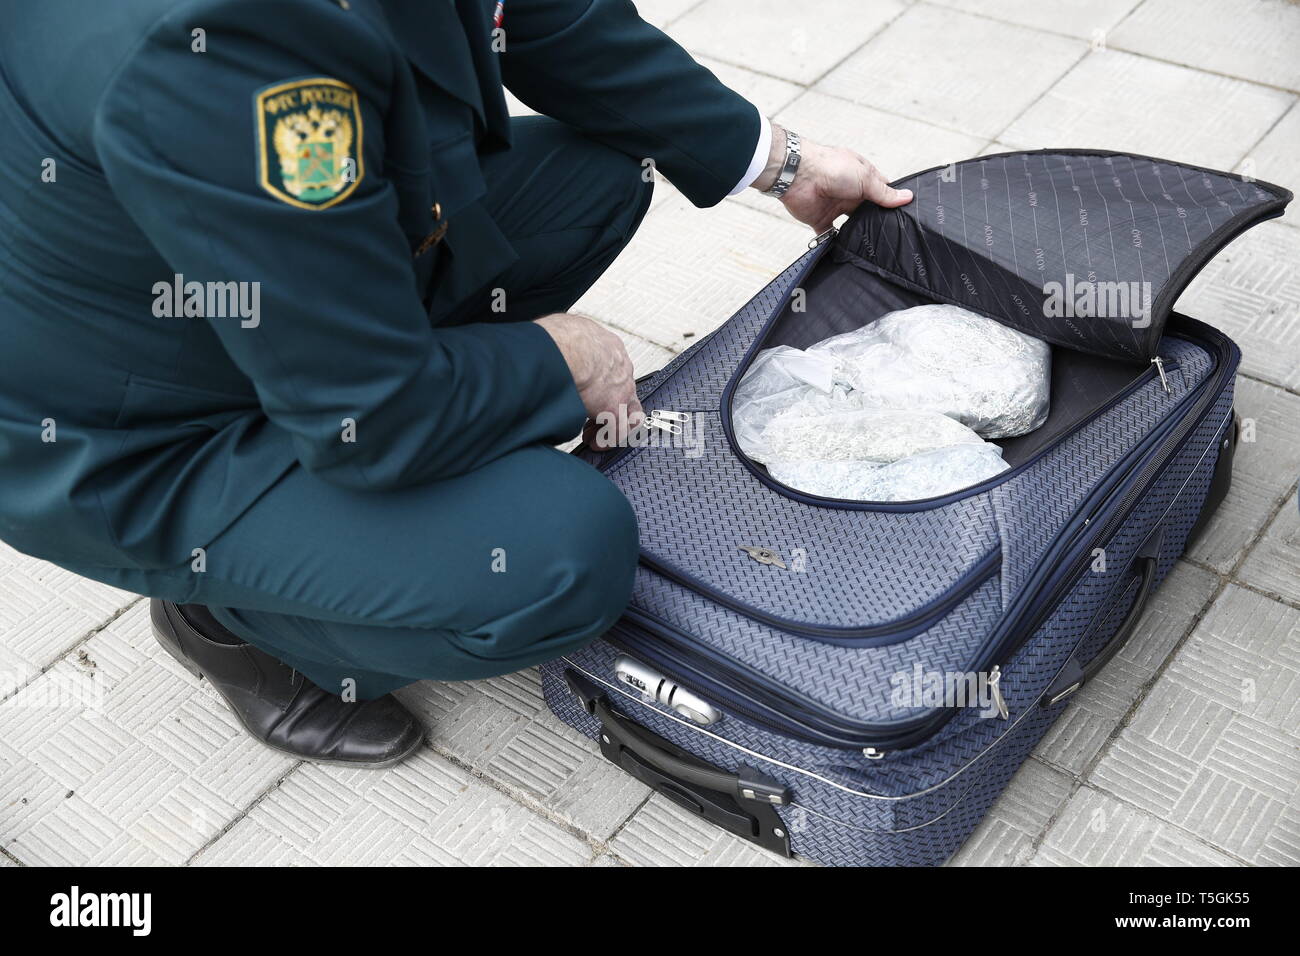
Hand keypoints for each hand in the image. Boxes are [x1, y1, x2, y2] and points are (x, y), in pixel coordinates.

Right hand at [533, 313, 642, 448]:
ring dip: (612, 425)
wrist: (566, 350)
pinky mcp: (614, 409)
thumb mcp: (565, 334)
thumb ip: (565, 346)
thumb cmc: (556, 340)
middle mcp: (620, 366)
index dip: (601, 384)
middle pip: (625, 390)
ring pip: (630, 412)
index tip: (589, 394)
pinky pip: (618, 430)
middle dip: (609, 406)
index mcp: (607, 346)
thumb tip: (549, 351)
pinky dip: (607, 439)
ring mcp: (621, 389)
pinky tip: (595, 443)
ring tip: (592, 434)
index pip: (612, 367)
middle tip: (592, 419)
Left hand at [756, 125, 912, 232]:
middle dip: (875, 221)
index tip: (903, 217)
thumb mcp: (865, 178)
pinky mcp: (820, 220)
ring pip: (851, 224)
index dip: (891, 202)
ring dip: (858, 232)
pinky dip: (835, 243)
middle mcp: (849, 193)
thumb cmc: (832, 168)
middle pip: (867, 211)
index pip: (881, 191)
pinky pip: (829, 235)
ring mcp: (835, 207)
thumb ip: (884, 193)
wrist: (798, 175)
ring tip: (872, 246)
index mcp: (862, 178)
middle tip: (889, 236)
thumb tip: (907, 197)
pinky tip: (846, 250)